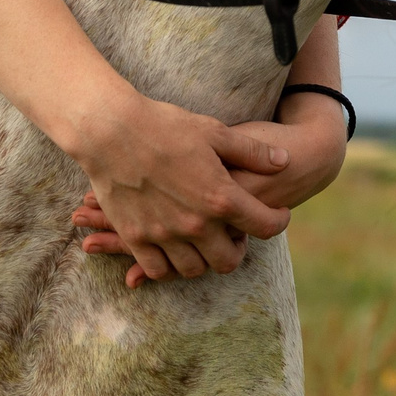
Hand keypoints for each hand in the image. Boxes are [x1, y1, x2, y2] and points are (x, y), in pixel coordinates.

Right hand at [63, 92, 291, 287]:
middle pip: (228, 260)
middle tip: (236, 235)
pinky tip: (172, 250)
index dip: (278, 221)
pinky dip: (168, 266)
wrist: (110, 130)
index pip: (264, 226)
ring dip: (203, 259)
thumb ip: (252, 153)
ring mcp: (164, 234)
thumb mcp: (214, 132)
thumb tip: (284, 162)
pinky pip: (158, 270)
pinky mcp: (136, 237)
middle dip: (238, 249)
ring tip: (204, 242)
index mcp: (220, 197)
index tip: (277, 215)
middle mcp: (195, 223)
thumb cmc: (164, 125)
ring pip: (194, 269)